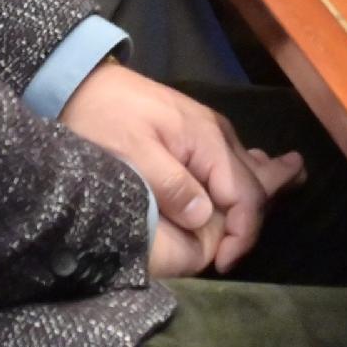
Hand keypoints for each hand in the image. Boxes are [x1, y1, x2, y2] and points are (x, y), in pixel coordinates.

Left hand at [60, 63, 305, 276]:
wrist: (86, 82)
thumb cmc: (105, 117)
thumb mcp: (132, 152)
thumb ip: (170, 184)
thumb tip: (204, 219)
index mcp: (208, 140)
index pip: (246, 195)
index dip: (241, 233)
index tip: (220, 263)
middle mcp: (220, 136)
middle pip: (254, 187)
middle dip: (248, 225)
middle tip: (228, 257)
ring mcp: (212, 133)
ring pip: (248, 173)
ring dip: (254, 202)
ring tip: (260, 220)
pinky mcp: (199, 136)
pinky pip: (233, 164)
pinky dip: (241, 183)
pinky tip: (242, 191)